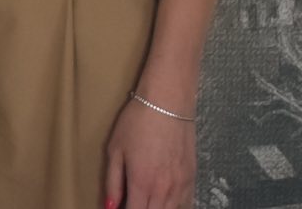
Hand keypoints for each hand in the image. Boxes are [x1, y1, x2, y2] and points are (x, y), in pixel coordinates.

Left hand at [103, 92, 194, 208]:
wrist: (168, 104)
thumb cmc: (136, 123)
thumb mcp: (115, 150)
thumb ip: (113, 182)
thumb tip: (109, 206)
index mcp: (142, 184)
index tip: (118, 208)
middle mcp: (164, 190)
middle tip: (130, 200)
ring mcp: (181, 185)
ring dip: (155, 207)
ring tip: (144, 197)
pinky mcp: (192, 178)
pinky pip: (184, 202)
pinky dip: (172, 204)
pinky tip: (162, 196)